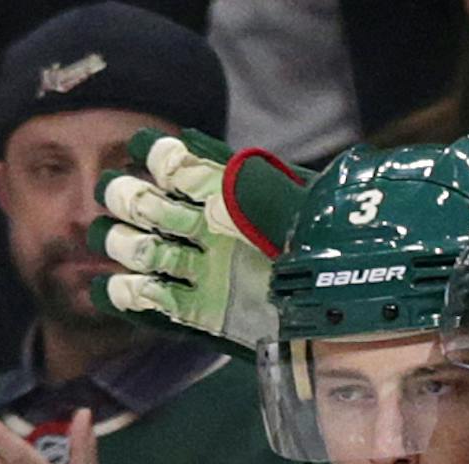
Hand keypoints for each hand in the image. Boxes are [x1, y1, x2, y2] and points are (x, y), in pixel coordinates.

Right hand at [90, 127, 308, 355]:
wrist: (344, 313)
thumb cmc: (327, 254)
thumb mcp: (298, 209)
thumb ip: (250, 183)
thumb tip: (190, 145)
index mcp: (224, 194)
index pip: (169, 162)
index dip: (155, 156)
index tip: (162, 165)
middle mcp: (203, 228)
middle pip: (135, 202)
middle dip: (127, 199)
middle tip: (147, 210)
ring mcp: (198, 270)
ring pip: (130, 248)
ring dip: (124, 245)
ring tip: (147, 253)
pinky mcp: (197, 313)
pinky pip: (143, 302)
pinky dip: (123, 295)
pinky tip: (125, 290)